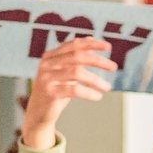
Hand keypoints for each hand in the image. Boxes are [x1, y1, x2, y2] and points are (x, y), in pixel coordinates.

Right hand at [18, 36, 117, 151]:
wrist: (38, 112)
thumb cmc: (56, 90)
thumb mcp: (65, 71)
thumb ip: (76, 57)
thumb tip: (90, 40)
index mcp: (51, 56)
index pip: (73, 45)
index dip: (91, 44)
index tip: (108, 46)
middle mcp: (47, 64)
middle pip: (77, 56)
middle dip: (98, 60)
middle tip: (114, 67)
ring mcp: (47, 77)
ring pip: (77, 72)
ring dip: (96, 80)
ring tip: (108, 87)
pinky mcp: (50, 92)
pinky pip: (74, 90)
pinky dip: (89, 92)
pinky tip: (98, 96)